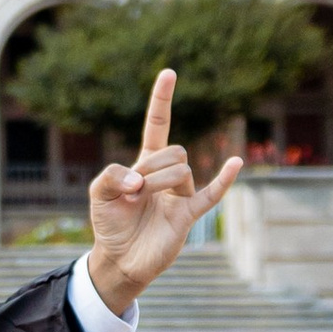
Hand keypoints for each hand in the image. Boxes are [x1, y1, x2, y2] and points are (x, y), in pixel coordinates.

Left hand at [85, 70, 243, 315]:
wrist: (120, 259)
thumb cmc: (109, 223)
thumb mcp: (97, 193)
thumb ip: (109, 176)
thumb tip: (138, 181)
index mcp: (144, 164)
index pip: (157, 125)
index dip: (162, 100)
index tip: (169, 72)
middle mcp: (166, 174)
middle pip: (173, 150)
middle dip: (151, 166)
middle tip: (133, 189)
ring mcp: (179, 194)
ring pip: (182, 170)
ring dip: (159, 182)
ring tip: (143, 201)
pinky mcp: (188, 215)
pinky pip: (211, 194)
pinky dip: (224, 179)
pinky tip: (235, 162)